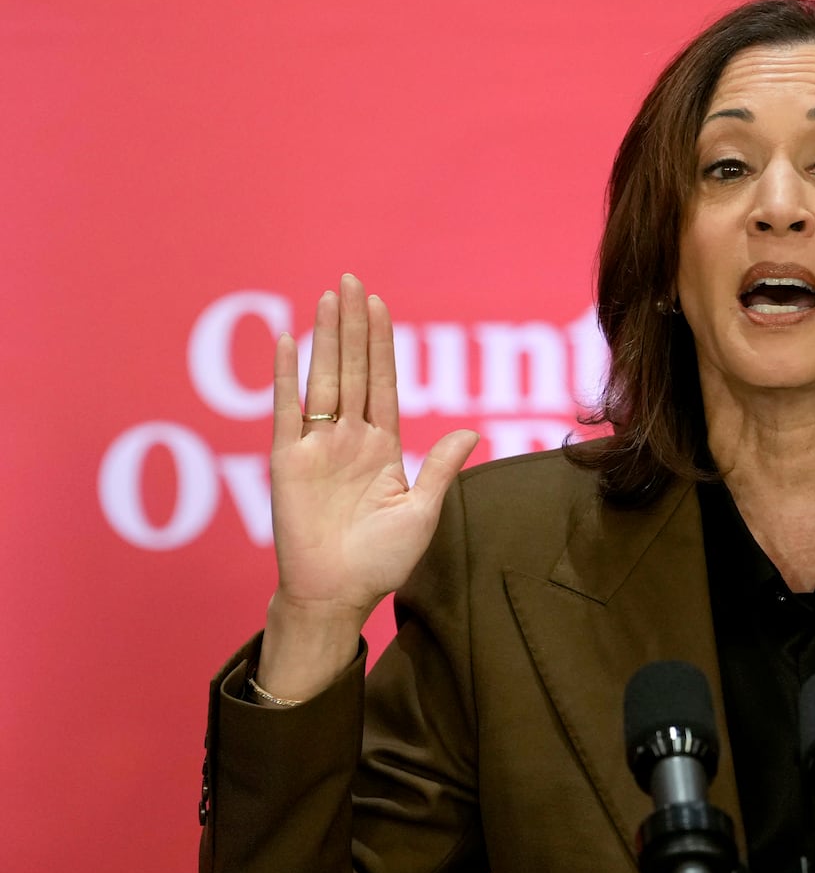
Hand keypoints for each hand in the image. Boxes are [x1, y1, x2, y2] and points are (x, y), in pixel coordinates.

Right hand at [258, 274, 477, 698]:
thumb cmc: (381, 561)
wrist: (337, 593)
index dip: (382, 344)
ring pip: (323, 379)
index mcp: (382, 447)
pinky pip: (285, 410)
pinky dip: (284, 376)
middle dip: (354, 325)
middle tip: (351, 279)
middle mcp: (349, 439)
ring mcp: (317, 446)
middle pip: (353, 369)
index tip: (379, 305)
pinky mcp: (287, 461)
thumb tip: (473, 431)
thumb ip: (441, 468)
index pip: (383, 383)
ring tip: (329, 296)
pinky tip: (285, 340)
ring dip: (326, 338)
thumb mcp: (423, 512)